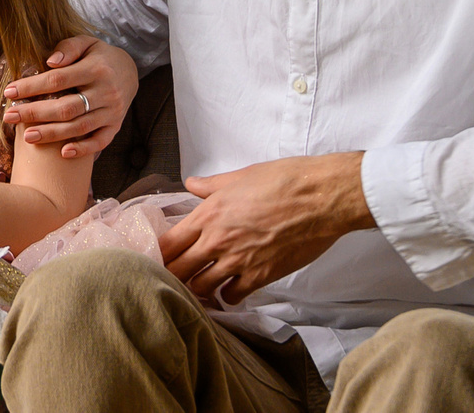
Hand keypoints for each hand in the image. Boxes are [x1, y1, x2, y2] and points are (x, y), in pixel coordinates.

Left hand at [2, 36, 137, 158]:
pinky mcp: (115, 126)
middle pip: (66, 108)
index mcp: (96, 69)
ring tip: (27, 137)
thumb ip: (68, 48)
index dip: (32, 87)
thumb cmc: (99, 56)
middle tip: (9, 116)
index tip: (9, 92)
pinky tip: (62, 153)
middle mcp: (106, 93)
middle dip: (35, 113)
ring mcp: (112, 112)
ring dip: (52, 134)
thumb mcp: (86, 42)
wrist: (130, 71)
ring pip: (80, 127)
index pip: (58, 80)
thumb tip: (50, 61)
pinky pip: (100, 142)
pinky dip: (83, 150)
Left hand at [159, 153, 373, 303]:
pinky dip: (227, 296)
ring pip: (201, 287)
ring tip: (197, 287)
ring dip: (197, 289)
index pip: (169, 243)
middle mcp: (217, 240)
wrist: (319, 198)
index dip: (157, 254)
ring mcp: (238, 261)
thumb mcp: (239, 176)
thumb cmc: (282, 181)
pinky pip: (232, 296)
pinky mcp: (261, 276)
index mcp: (208, 214)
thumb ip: (211, 186)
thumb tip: (192, 183)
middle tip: (171, 278)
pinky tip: (228, 290)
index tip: (154, 259)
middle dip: (171, 276)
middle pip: (179, 270)